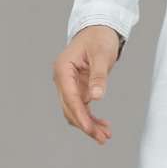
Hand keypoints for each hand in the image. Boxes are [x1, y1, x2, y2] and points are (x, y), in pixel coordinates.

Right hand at [53, 26, 121, 144]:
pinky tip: (102, 126)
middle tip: (102, 138)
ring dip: (88, 124)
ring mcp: (68, 84)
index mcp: (62, 69)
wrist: (99, 29)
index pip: (70, 98)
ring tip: (105, 136)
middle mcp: (62, 78)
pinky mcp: (77, 87)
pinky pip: (81, 106)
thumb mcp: (102, 55)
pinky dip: (90, 117)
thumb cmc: (99, 38)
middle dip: (85, 124)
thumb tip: (96, 97)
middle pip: (70, 108)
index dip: (80, 116)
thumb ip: (98, 76)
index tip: (90, 130)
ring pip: (75, 110)